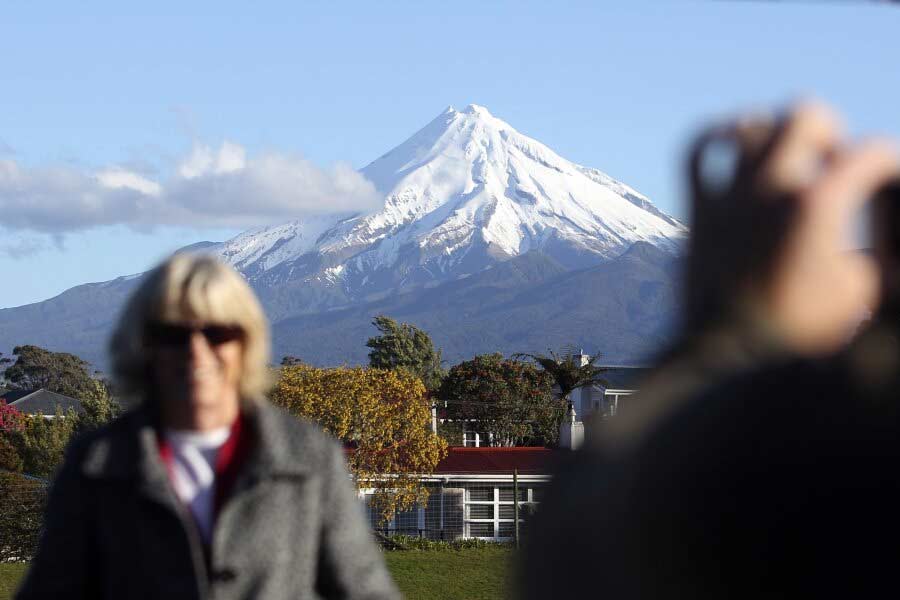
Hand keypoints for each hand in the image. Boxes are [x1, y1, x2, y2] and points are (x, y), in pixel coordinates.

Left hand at [687, 102, 898, 353]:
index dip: (890, 165)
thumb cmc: (798, 334)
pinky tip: (737, 142)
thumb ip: (876, 253)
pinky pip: (697, 148)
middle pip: (807, 114)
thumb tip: (877, 237)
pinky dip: (719, 135)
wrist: (725, 358)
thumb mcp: (859, 295)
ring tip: (790, 159)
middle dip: (831, 133)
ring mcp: (729, 195)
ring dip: (779, 134)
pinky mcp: (699, 207)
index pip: (871, 152)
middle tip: (834, 165)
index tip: (887, 183)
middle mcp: (770, 187)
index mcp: (816, 204)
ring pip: (754, 125)